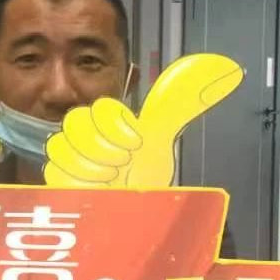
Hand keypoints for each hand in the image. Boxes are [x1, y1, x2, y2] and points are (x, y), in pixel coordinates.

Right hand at [43, 53, 243, 187]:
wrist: (138, 211)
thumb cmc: (147, 174)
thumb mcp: (164, 135)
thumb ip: (182, 102)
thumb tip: (224, 69)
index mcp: (109, 122)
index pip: (99, 108)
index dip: (116, 124)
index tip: (137, 143)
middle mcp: (86, 137)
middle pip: (74, 123)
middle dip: (103, 145)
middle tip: (124, 163)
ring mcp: (70, 159)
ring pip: (61, 148)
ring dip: (92, 167)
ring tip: (112, 180)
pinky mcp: (60, 184)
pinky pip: (54, 174)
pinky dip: (77, 182)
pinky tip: (97, 190)